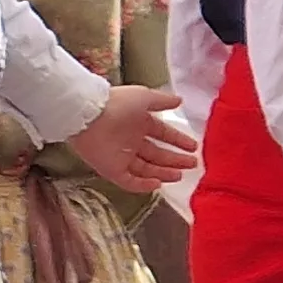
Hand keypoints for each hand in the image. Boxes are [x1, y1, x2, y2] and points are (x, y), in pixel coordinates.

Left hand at [59, 85, 198, 194]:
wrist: (89, 115)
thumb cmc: (117, 103)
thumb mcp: (144, 97)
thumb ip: (162, 101)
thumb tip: (179, 101)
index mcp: (139, 122)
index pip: (163, 134)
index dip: (178, 141)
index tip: (193, 147)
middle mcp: (131, 141)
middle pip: (157, 154)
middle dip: (175, 160)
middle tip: (192, 164)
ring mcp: (121, 156)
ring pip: (146, 169)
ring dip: (163, 172)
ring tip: (180, 175)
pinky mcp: (111, 170)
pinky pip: (130, 181)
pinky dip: (143, 185)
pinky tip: (158, 184)